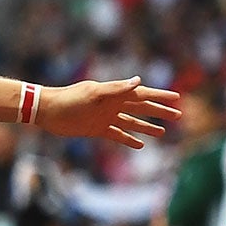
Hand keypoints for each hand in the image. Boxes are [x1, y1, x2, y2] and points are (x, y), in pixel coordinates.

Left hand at [37, 77, 180, 149]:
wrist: (48, 111)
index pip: (143, 94)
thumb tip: (139, 81)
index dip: (160, 96)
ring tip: (162, 133)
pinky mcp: (97, 129)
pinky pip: (117, 134)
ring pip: (132, 122)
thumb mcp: (95, 93)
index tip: (177, 98)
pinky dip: (129, 139)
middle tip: (177, 116)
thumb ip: (117, 89)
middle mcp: (113, 105)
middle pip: (141, 108)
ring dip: (147, 127)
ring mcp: (106, 117)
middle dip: (159, 112)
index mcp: (115, 94)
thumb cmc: (70, 99)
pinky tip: (140, 144)